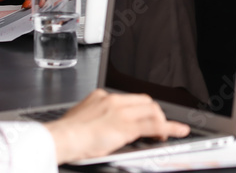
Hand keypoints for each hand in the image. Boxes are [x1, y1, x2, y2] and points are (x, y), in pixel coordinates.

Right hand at [44, 89, 190, 163]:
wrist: (59, 139)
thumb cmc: (63, 135)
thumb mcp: (78, 118)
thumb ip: (92, 117)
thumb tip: (97, 126)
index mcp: (100, 97)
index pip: (128, 98)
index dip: (141, 108)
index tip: (145, 115)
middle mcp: (112, 101)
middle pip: (144, 102)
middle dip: (154, 113)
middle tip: (159, 125)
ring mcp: (121, 112)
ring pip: (152, 111)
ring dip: (162, 121)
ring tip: (168, 132)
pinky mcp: (126, 126)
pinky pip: (154, 125)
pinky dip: (169, 128)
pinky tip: (176, 132)